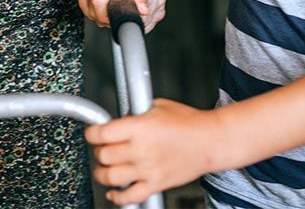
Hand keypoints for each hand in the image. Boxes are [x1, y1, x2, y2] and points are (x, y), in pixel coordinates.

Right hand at [78, 0, 164, 28]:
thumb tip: (143, 11)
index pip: (98, 6)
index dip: (105, 18)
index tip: (116, 21)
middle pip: (90, 9)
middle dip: (102, 19)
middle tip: (116, 19)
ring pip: (84, 6)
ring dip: (94, 14)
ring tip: (109, 14)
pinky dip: (89, 6)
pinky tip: (100, 6)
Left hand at [86, 100, 217, 205]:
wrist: (212, 141)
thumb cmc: (189, 122)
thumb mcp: (157, 106)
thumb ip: (135, 113)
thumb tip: (119, 119)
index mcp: (139, 127)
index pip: (101, 133)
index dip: (92, 132)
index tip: (93, 132)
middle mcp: (141, 149)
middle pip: (103, 155)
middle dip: (99, 151)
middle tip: (102, 148)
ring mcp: (148, 169)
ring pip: (110, 177)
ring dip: (102, 173)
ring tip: (104, 168)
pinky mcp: (156, 184)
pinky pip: (129, 197)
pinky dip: (117, 197)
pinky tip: (114, 191)